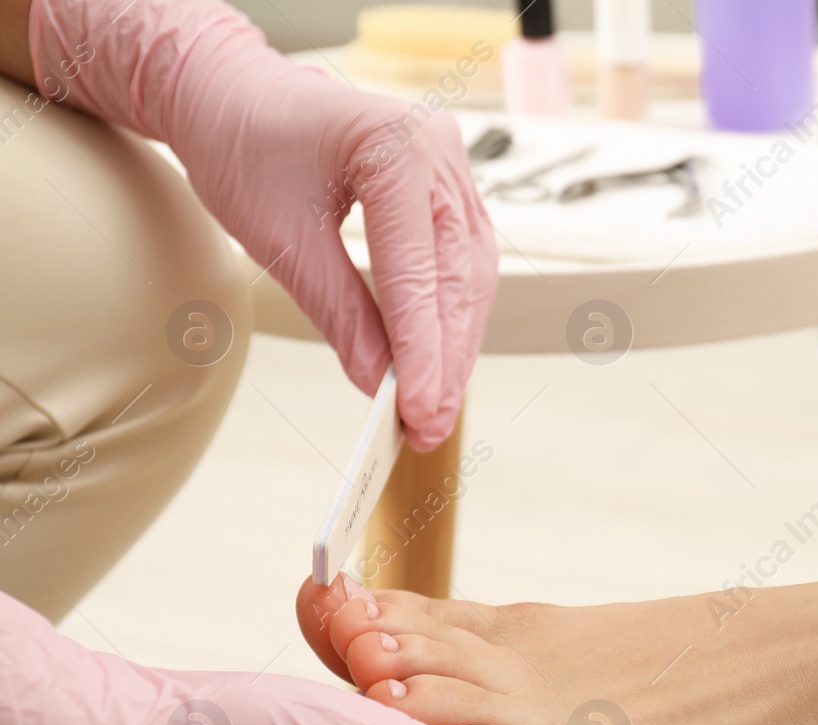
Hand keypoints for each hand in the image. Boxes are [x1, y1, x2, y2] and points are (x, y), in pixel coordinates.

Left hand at [30, 0, 496, 449]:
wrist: (234, 95)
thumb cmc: (244, 146)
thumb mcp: (279, 238)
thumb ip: (339, 312)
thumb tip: (379, 383)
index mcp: (398, 146)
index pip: (419, 271)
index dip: (421, 352)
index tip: (417, 413)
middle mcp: (441, 151)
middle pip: (459, 279)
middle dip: (445, 361)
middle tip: (427, 426)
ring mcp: (453, 168)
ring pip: (472, 278)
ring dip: (454, 347)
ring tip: (432, 406)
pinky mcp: (450, 190)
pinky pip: (464, 265)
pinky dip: (450, 318)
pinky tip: (437, 363)